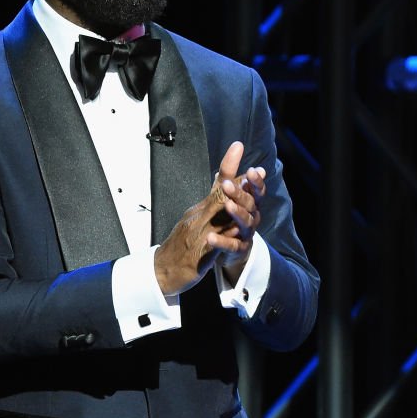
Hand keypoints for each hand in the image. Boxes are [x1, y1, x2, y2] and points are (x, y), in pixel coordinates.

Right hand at [154, 141, 265, 295]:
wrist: (162, 270)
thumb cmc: (181, 246)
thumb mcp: (194, 220)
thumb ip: (210, 203)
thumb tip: (222, 182)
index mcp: (199, 211)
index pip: (217, 186)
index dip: (229, 167)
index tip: (239, 147)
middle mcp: (197, 218)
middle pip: (219, 196)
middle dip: (237, 182)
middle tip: (254, 170)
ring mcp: (197, 235)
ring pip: (216, 217)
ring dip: (232, 206)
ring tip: (247, 197)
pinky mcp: (197, 255)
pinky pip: (212, 244)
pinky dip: (222, 237)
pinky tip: (233, 233)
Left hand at [213, 143, 266, 283]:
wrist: (227, 249)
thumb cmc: (229, 218)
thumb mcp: (226, 194)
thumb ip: (230, 173)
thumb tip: (237, 145)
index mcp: (250, 203)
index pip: (256, 190)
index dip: (256, 181)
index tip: (252, 170)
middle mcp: (252, 217)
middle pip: (250, 204)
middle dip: (240, 193)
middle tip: (227, 185)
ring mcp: (246, 234)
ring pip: (245, 223)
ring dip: (236, 213)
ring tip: (226, 205)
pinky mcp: (238, 250)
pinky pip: (232, 246)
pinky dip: (222, 242)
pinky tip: (210, 238)